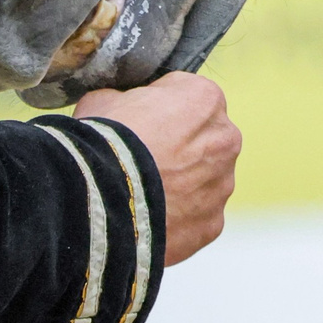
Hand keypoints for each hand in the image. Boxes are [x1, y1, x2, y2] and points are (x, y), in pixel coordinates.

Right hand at [75, 72, 240, 264]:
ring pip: (204, 183)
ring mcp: (221, 186)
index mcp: (205, 100)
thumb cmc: (103, 143)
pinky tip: (147, 222)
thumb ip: (126, 99)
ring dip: (181, 188)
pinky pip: (196, 218)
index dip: (161, 111)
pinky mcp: (211, 224)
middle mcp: (225, 140)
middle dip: (179, 151)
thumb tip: (121, 106)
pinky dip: (176, 221)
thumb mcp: (104, 100)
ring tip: (141, 197)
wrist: (97, 202)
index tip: (140, 125)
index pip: (190, 98)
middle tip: (143, 164)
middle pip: (204, 142)